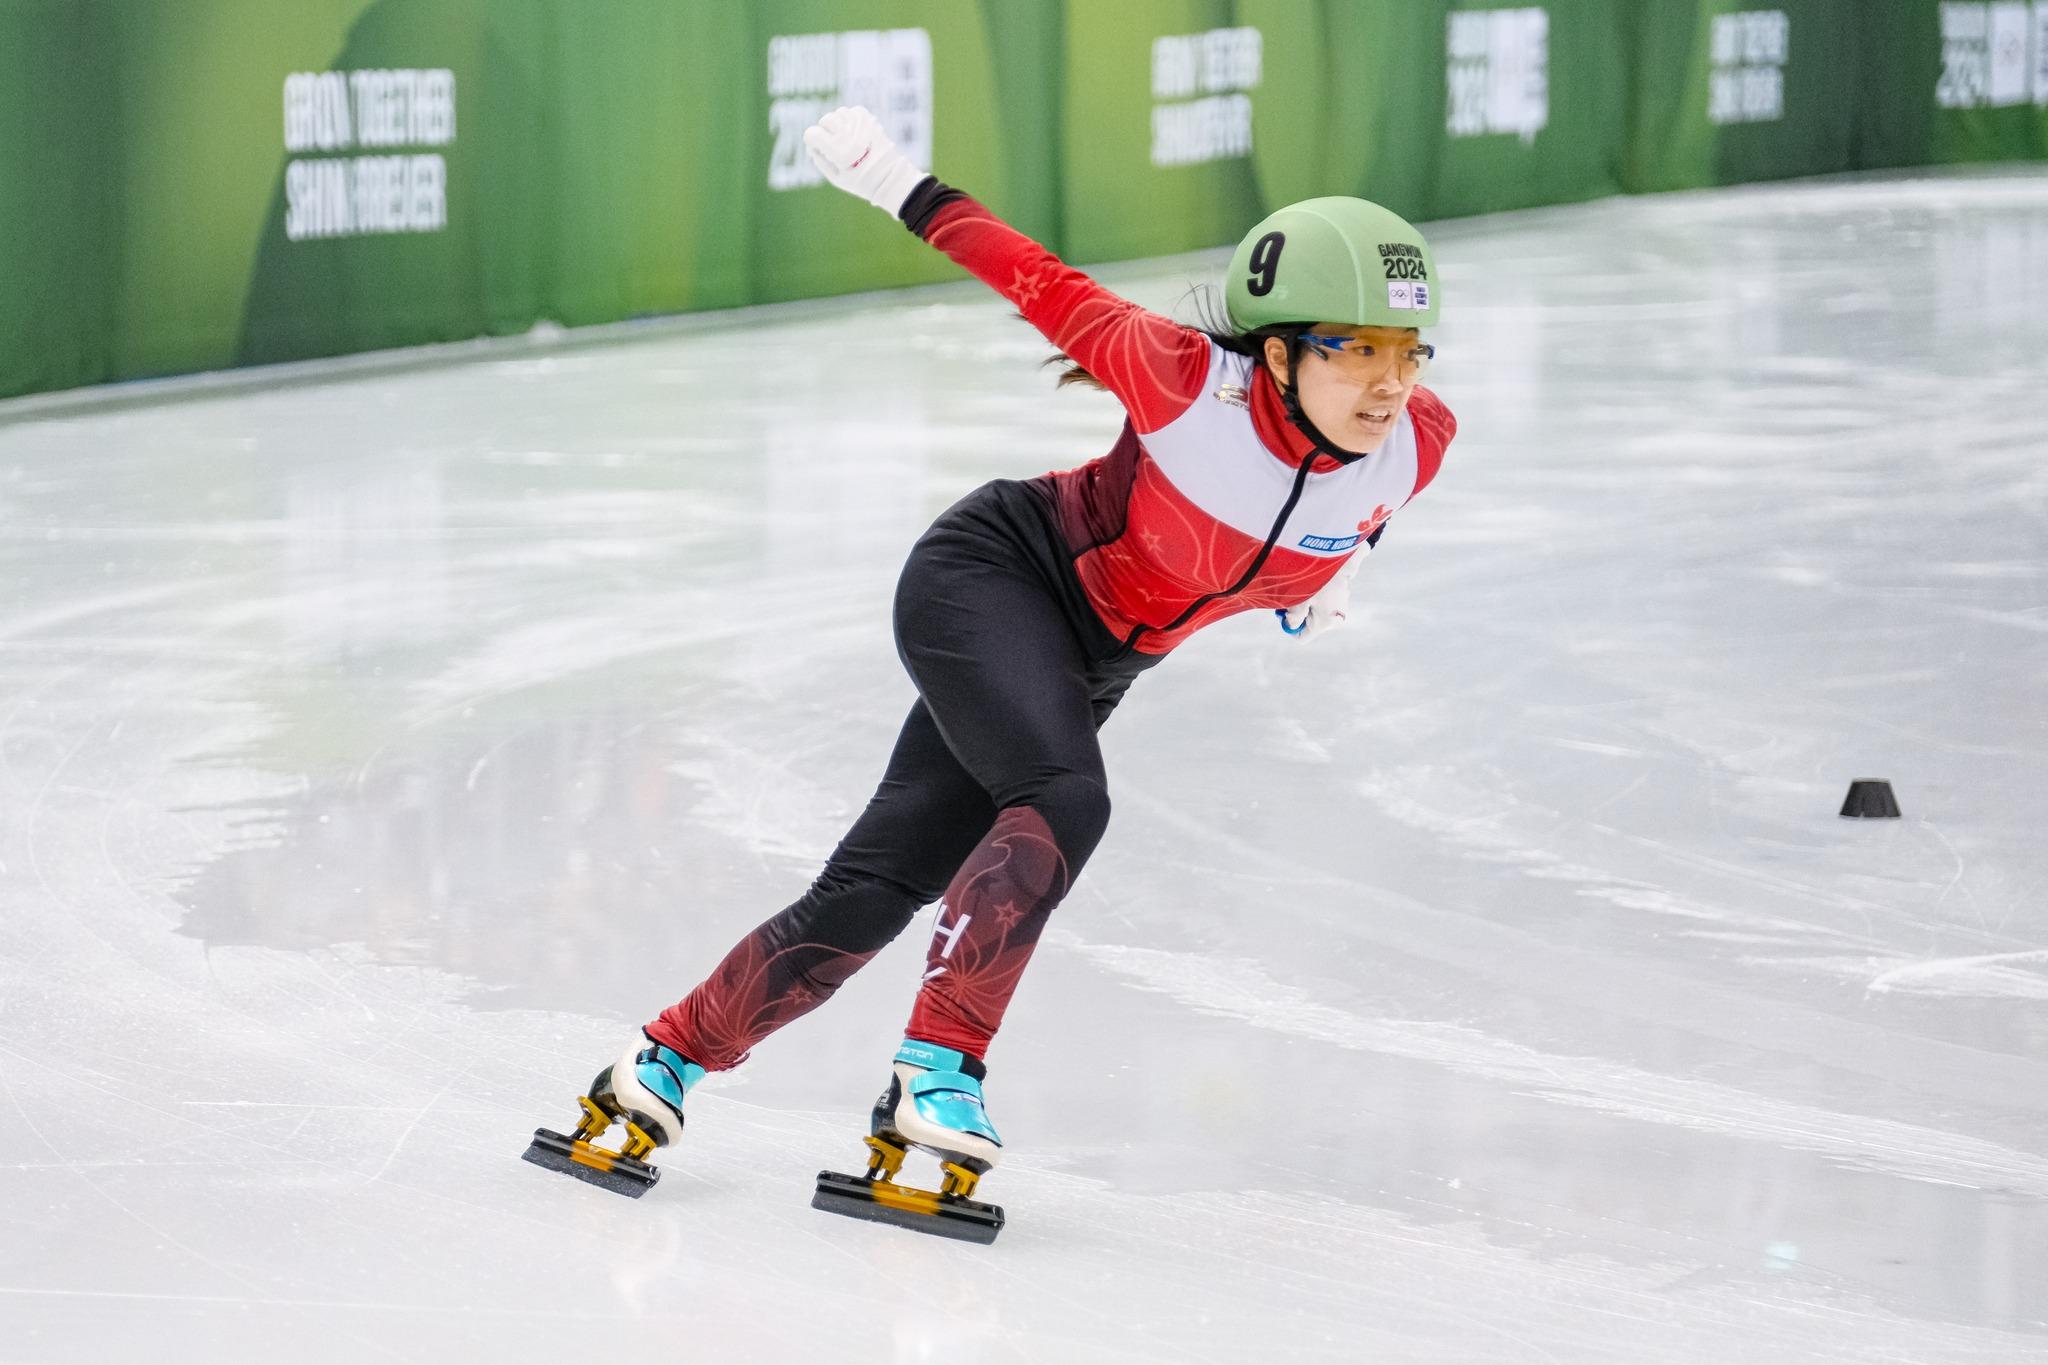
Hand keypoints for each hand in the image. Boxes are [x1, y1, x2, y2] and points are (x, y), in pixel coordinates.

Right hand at [802, 105, 928, 216]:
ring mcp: (859, 122)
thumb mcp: (836, 178)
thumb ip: (819, 160)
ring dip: (838, 125)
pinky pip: (850, 112)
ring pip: (837, 114)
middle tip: (836, 146)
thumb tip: (812, 145)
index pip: (811, 133)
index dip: (813, 142)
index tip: (821, 150)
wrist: (890, 175)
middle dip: (826, 132)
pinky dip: (849, 120)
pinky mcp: (868, 117)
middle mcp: (849, 133)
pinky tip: (854, 133)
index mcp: (839, 150)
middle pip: (825, 121)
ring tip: (846, 139)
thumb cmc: (861, 181)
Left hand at [1277, 551, 1364, 641]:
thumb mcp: (1297, 598)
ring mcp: (1342, 604)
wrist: (1334, 552)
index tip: (1283, 614)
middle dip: (1299, 613)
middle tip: (1292, 597)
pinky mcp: (1344, 592)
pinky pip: (1326, 598)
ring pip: (1317, 610)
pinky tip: (1316, 579)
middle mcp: (1337, 617)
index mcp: (1325, 623)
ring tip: (1304, 585)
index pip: (1302, 637)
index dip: (1289, 628)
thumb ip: (1293, 617)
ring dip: (1308, 601)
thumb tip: (1291, 624)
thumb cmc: (1313, 577)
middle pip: (1310, 623)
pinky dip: (1318, 592)